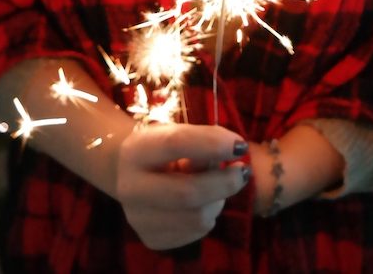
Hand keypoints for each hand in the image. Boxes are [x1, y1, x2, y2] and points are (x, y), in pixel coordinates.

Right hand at [116, 123, 249, 249]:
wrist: (133, 173)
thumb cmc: (165, 148)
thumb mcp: (180, 133)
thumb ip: (204, 140)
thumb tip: (234, 152)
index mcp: (136, 151)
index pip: (176, 144)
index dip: (213, 144)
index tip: (240, 145)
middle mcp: (129, 187)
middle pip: (187, 193)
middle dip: (224, 183)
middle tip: (243, 172)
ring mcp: (137, 218)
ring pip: (197, 218)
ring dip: (217, 200)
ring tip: (214, 186)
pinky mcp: (151, 239)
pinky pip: (197, 232)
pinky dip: (209, 215)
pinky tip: (200, 202)